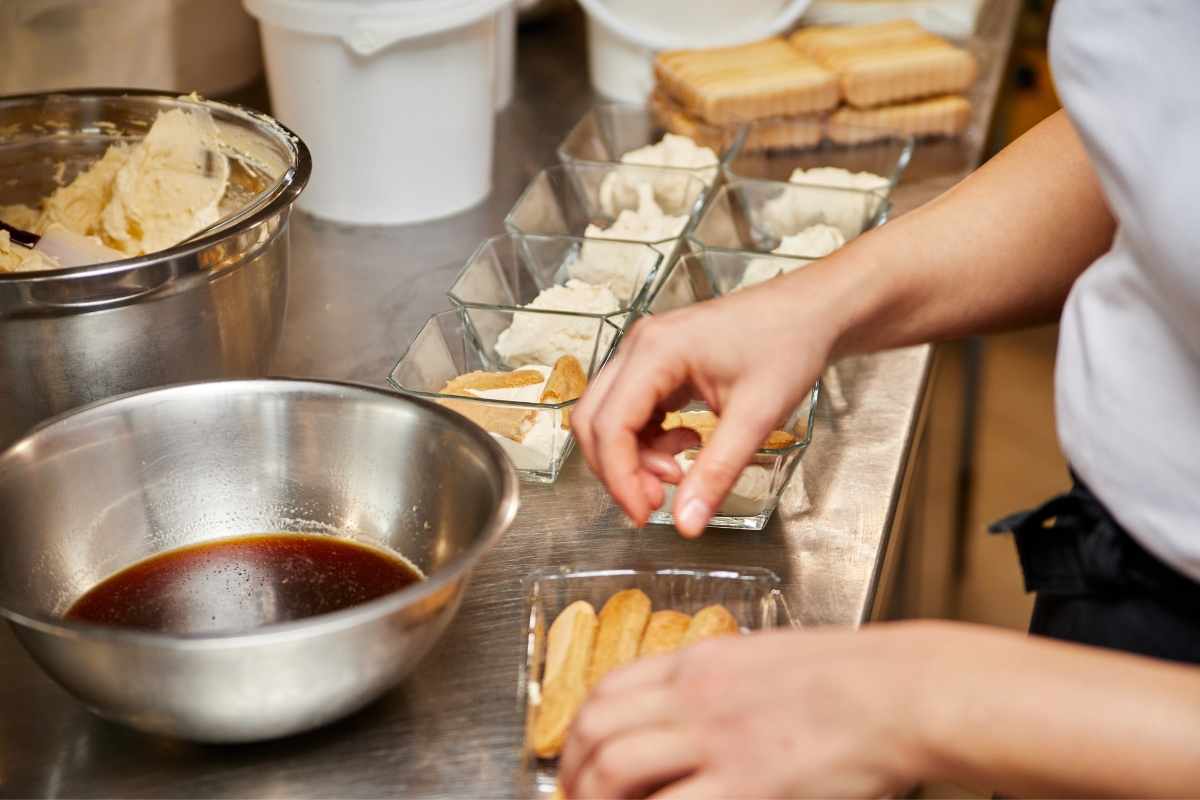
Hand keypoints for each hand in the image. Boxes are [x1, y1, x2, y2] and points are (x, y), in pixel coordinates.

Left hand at [558, 623, 938, 798]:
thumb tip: (693, 719)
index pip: (610, 688)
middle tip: (576, 796)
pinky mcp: (746, 784)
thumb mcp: (770, 660)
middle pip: (599, 727)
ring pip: (617, 767)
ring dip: (596, 796)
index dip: (581, 731)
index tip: (579, 758)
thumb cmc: (855, 676)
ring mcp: (717, 740)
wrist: (904, 692)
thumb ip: (723, 686)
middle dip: (574, 770)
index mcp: (702, 664)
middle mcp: (696, 696)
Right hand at [571, 276, 836, 535]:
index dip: (620, 478)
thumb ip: (716, 472)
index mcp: (656, 351)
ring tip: (680, 473)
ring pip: (609, 417)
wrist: (811, 311)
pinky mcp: (656, 363)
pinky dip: (648, 440)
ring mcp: (644, 352)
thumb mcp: (755, 417)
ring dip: (633, 456)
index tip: (645, 515)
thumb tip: (685, 523)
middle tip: (656, 502)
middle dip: (618, 469)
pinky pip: (631, 410)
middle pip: (595, 420)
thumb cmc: (788, 346)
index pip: (611, 425)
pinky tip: (687, 444)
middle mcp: (639, 347)